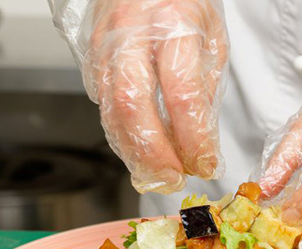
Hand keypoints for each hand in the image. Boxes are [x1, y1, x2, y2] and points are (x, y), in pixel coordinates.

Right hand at [50, 0, 228, 192]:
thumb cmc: (184, 1)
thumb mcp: (211, 37)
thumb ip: (206, 89)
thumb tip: (202, 143)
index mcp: (173, 24)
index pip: (182, 93)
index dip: (193, 137)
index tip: (206, 163)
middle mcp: (133, 34)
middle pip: (135, 105)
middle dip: (155, 153)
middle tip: (174, 178)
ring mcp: (105, 45)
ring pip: (111, 110)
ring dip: (135, 152)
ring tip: (158, 174)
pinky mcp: (90, 56)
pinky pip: (102, 103)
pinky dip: (121, 133)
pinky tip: (139, 148)